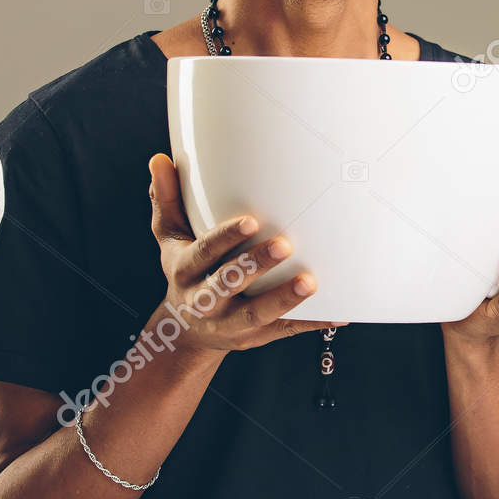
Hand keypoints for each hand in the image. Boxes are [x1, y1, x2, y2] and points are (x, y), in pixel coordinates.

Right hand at [147, 153, 344, 353]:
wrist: (185, 332)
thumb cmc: (187, 271)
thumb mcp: (170, 238)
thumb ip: (167, 200)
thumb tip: (159, 160)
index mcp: (185, 271)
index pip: (205, 253)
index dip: (225, 238)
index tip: (251, 221)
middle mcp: (204, 300)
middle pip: (228, 283)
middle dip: (256, 266)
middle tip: (285, 245)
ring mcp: (229, 323)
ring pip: (257, 314)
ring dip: (284, 299)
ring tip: (311, 282)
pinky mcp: (254, 338)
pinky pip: (285, 330)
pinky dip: (312, 323)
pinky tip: (339, 313)